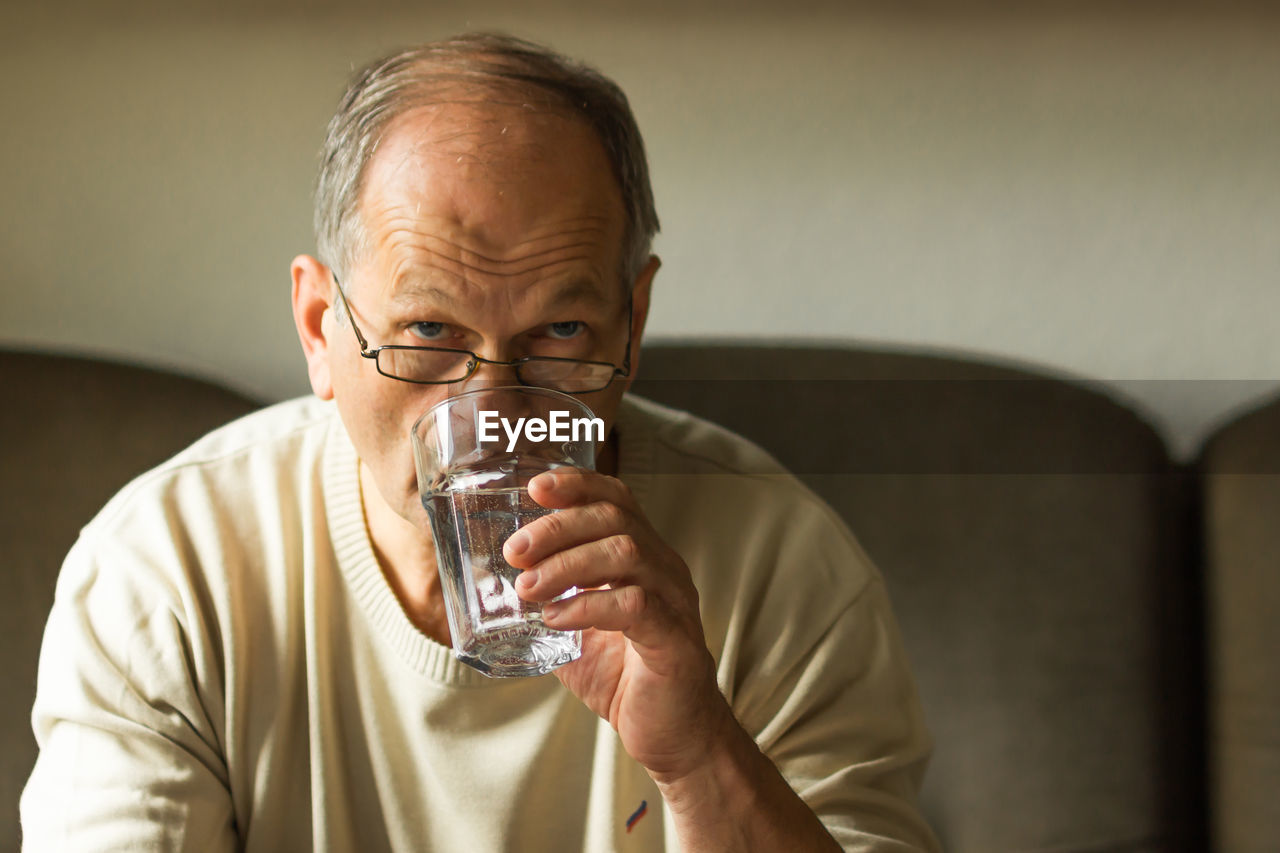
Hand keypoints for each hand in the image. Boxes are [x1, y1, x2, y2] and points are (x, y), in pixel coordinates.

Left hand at [503, 468, 733, 781]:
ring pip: (626, 552)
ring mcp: (675, 600)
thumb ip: (546, 605)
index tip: (535, 488)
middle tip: (515, 551)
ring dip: (567, 565)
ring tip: (528, 588)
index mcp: (644, 557)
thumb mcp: (576, 632)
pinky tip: (558, 619)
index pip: (616, 499)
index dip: (578, 485)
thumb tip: (491, 588)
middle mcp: (664, 569)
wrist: (674, 737)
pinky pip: (636, 604)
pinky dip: (589, 606)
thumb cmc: (626, 679)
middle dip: (558, 527)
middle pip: (615, 518)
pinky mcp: (676, 638)